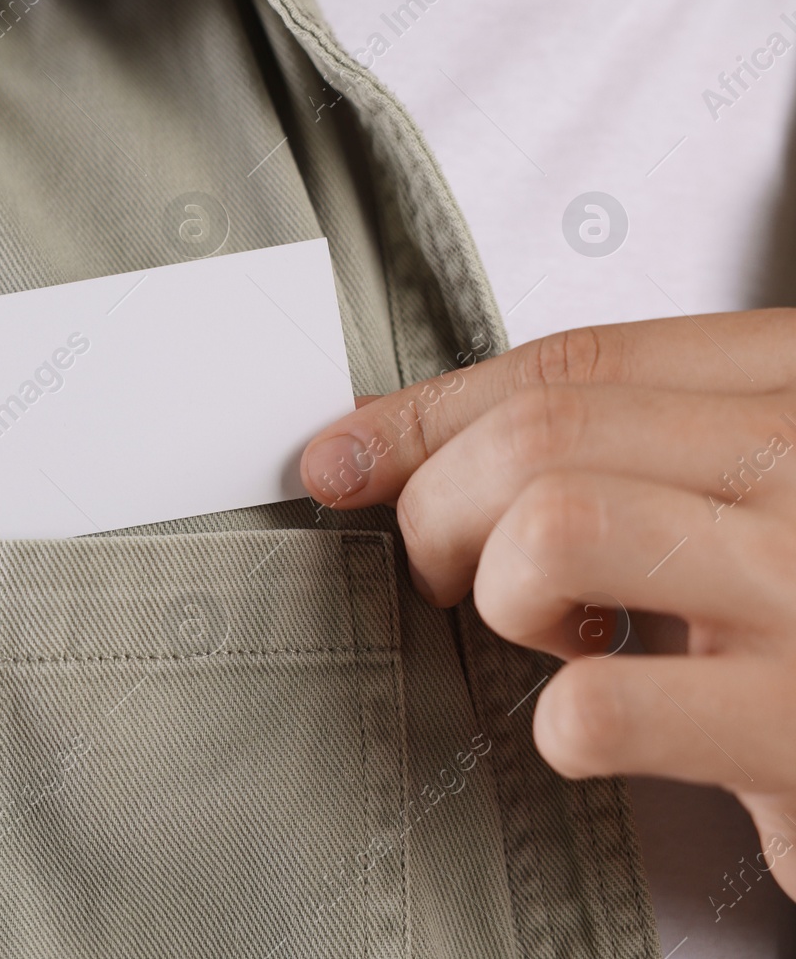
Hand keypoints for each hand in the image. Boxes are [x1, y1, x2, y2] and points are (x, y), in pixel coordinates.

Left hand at [299, 311, 795, 898]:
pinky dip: (560, 726)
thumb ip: (618, 441)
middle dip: (436, 506)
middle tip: (446, 571)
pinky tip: (602, 727)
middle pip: (540, 434)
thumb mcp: (748, 485)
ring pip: (551, 530)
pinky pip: (599, 704)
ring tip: (558, 636)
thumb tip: (386, 448)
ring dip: (503, 598)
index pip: (576, 363)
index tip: (343, 455)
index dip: (428, 408)